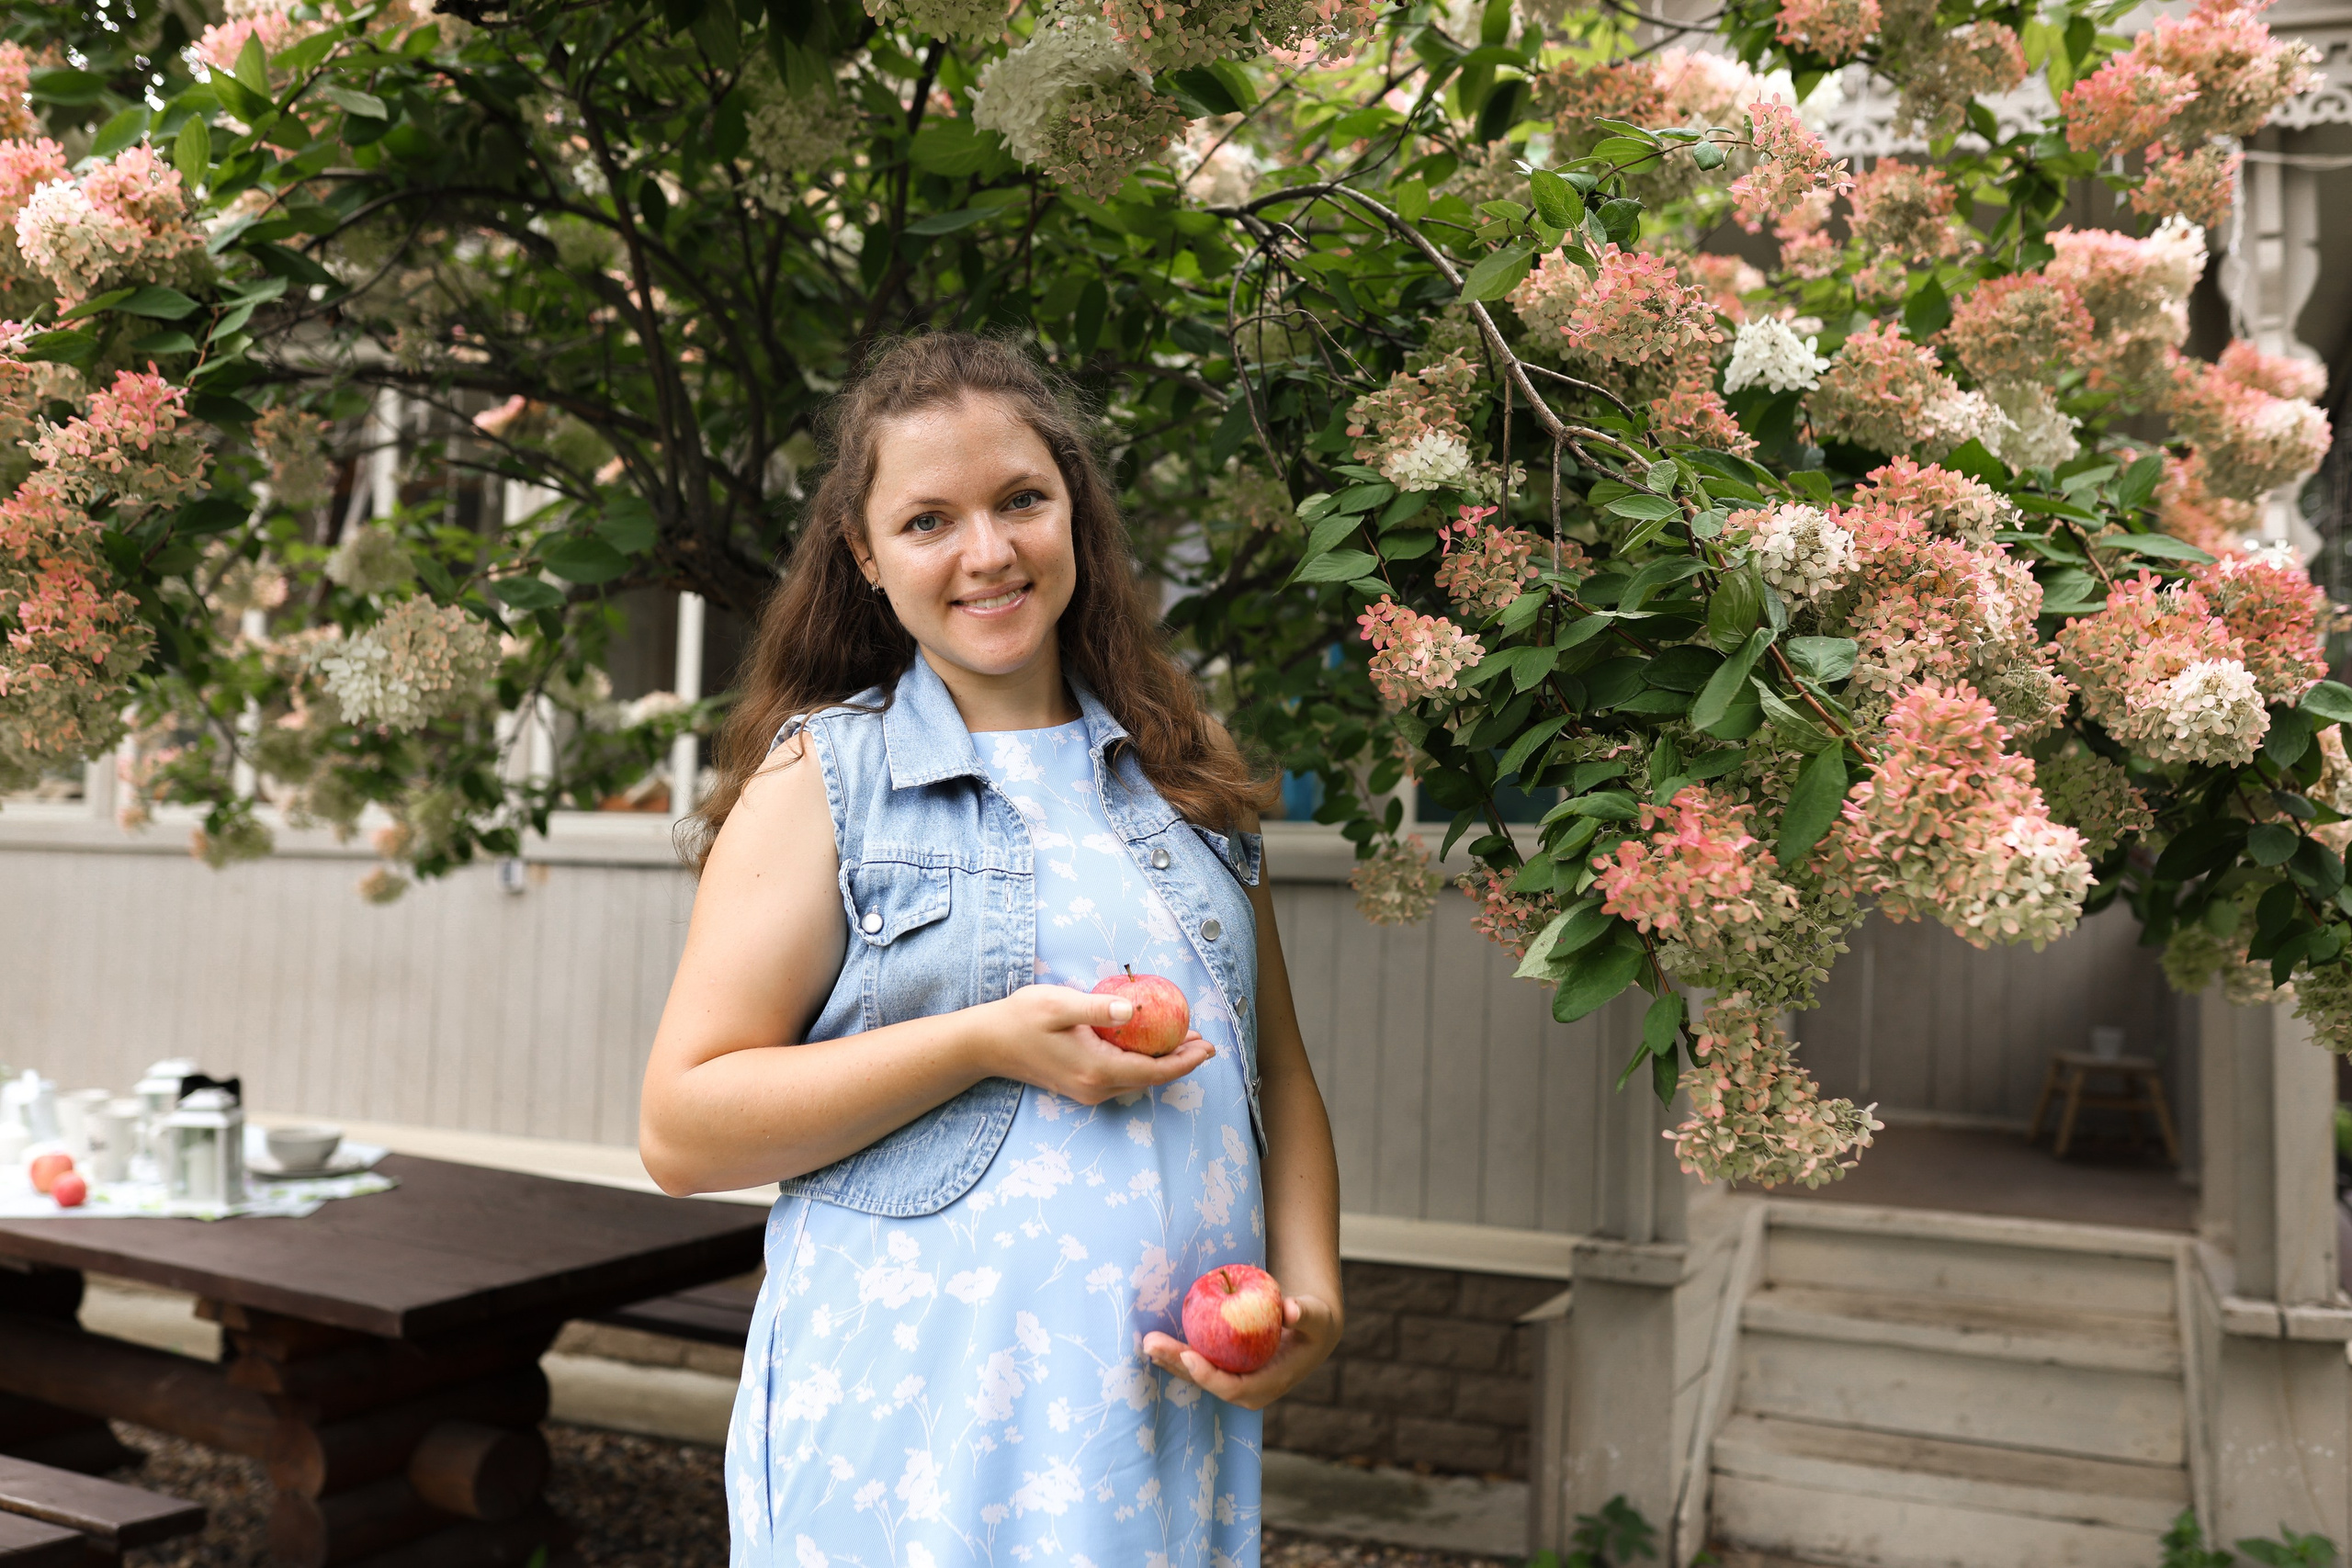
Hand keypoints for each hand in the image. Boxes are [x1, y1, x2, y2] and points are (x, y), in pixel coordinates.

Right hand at [971, 984, 1213, 1104]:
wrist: (987, 1044)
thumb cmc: (1021, 1018)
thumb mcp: (1058, 1004)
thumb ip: (1096, 1008)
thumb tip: (1133, 1009)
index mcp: (1096, 1069)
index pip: (1154, 1071)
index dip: (1185, 1061)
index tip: (1209, 1046)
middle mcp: (1095, 1087)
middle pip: (1150, 1079)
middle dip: (1180, 1061)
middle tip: (1204, 1040)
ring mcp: (1087, 1091)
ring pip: (1136, 1080)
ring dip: (1162, 1062)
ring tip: (1183, 1039)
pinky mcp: (1080, 1087)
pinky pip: (1122, 1078)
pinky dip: (1141, 1063)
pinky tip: (1146, 1045)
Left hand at [1141, 1293, 1339, 1411]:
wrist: (1309, 1333)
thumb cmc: (1313, 1323)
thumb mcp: (1316, 1317)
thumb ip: (1306, 1313)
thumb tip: (1292, 1310)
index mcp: (1269, 1383)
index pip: (1233, 1388)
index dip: (1209, 1376)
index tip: (1190, 1355)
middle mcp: (1247, 1390)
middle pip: (1206, 1382)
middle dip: (1177, 1365)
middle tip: (1152, 1343)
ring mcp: (1234, 1381)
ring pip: (1196, 1376)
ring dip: (1170, 1360)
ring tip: (1148, 1342)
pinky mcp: (1224, 1370)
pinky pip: (1196, 1365)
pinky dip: (1176, 1354)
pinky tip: (1156, 1342)